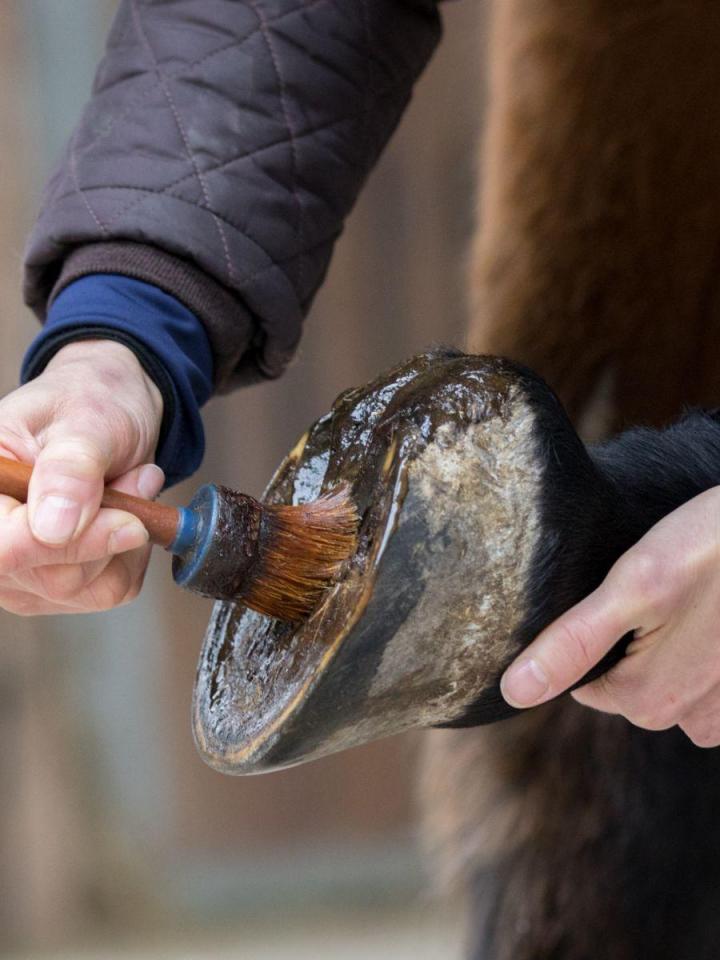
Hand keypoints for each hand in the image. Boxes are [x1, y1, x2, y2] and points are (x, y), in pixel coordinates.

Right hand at [0, 339, 164, 614]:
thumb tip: (53, 529)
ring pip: (87, 589)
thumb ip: (71, 468)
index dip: (59, 544)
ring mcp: (20, 571)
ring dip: (127, 538)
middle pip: (52, 576)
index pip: (3, 548)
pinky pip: (110, 590)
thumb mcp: (87, 419)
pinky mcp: (58, 587)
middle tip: (134, 478)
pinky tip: (127, 513)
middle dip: (110, 528)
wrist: (112, 411)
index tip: (125, 519)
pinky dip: (133, 553)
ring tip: (128, 486)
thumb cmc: (89, 402)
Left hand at [500, 486, 719, 746]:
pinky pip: (705, 684)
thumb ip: (572, 644)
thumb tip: (515, 692)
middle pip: (625, 682)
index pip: (583, 680)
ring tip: (688, 598)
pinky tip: (710, 614)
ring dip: (671, 645)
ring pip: (666, 682)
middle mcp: (686, 719)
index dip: (590, 635)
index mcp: (644, 699)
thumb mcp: (632, 587)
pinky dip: (702, 652)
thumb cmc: (711, 550)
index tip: (614, 598)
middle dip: (631, 640)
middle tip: (657, 589)